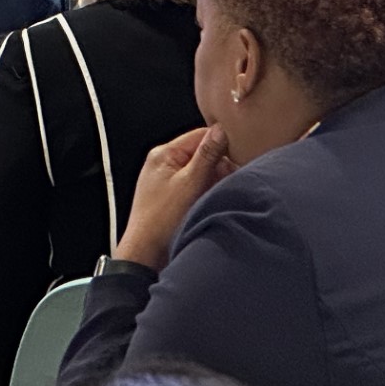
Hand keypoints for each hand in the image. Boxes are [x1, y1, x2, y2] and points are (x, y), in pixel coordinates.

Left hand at [113, 124, 232, 271]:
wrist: (146, 255)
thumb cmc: (161, 221)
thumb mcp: (190, 183)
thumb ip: (207, 156)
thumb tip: (220, 130)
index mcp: (164, 154)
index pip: (200, 136)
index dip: (221, 144)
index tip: (238, 154)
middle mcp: (163, 164)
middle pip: (201, 154)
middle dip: (219, 167)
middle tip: (229, 181)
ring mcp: (167, 181)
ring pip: (200, 173)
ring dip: (213, 182)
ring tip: (218, 195)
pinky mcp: (172, 198)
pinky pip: (195, 188)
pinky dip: (206, 193)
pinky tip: (211, 203)